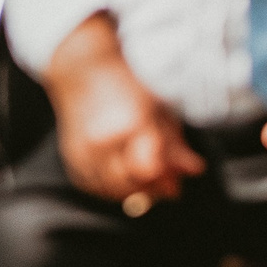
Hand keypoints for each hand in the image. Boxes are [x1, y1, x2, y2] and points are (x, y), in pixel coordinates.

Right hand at [54, 50, 203, 205]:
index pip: (148, 172)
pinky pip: (93, 186)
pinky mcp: (71, 158)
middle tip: (164, 184)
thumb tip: (194, 171)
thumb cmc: (125, 86)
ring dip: (131, 193)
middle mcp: (101, 143)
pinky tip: (122, 178)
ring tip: (144, 180)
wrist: (84, 73)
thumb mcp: (159, 111)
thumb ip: (176, 145)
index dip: (165, 183)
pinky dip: (110, 189)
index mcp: (128, 127)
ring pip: (110, 191)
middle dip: (151, 190)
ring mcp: (82, 152)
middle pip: (130, 186)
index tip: (176, 185)